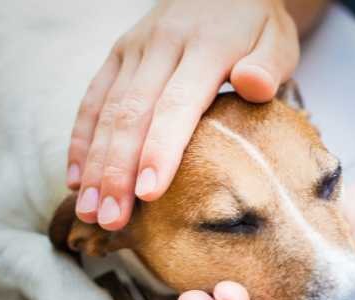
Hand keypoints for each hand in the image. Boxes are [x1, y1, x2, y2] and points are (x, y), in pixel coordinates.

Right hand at [67, 0, 298, 229]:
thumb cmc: (256, 25)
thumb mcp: (278, 39)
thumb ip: (268, 64)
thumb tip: (253, 85)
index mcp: (205, 47)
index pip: (177, 105)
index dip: (160, 150)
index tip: (148, 193)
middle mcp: (162, 46)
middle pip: (132, 115)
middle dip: (118, 171)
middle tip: (110, 219)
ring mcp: (134, 50)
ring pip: (107, 111)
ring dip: (95, 164)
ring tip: (89, 210)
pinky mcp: (118, 55)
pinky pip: (93, 98)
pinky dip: (81, 139)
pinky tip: (77, 178)